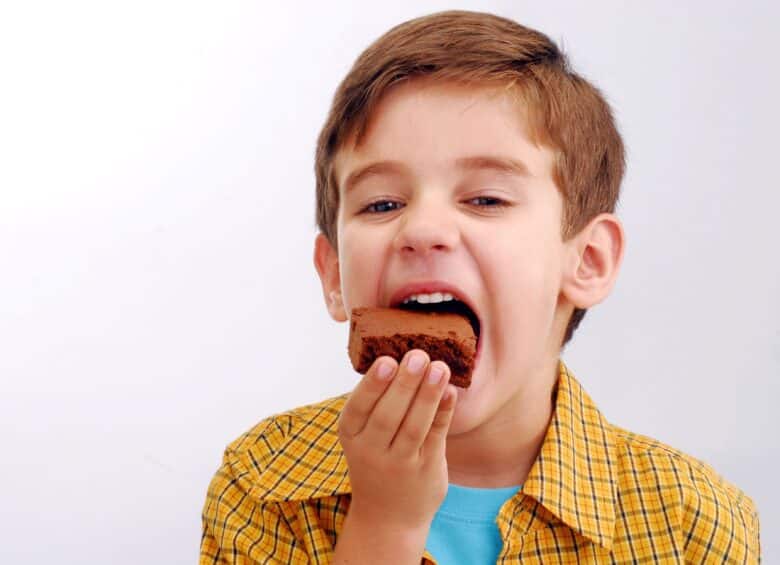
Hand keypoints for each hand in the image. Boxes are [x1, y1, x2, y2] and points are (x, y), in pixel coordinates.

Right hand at [338, 349, 457, 531]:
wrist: (387, 517)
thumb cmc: (376, 459)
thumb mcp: (364, 435)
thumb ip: (378, 403)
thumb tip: (402, 357)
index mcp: (351, 436)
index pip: (358, 408)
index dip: (372, 385)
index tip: (386, 360)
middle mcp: (371, 451)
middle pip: (388, 416)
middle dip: (405, 384)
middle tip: (419, 355)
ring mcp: (399, 464)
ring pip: (414, 427)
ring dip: (428, 395)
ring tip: (440, 367)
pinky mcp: (425, 470)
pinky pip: (435, 437)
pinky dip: (443, 412)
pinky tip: (450, 391)